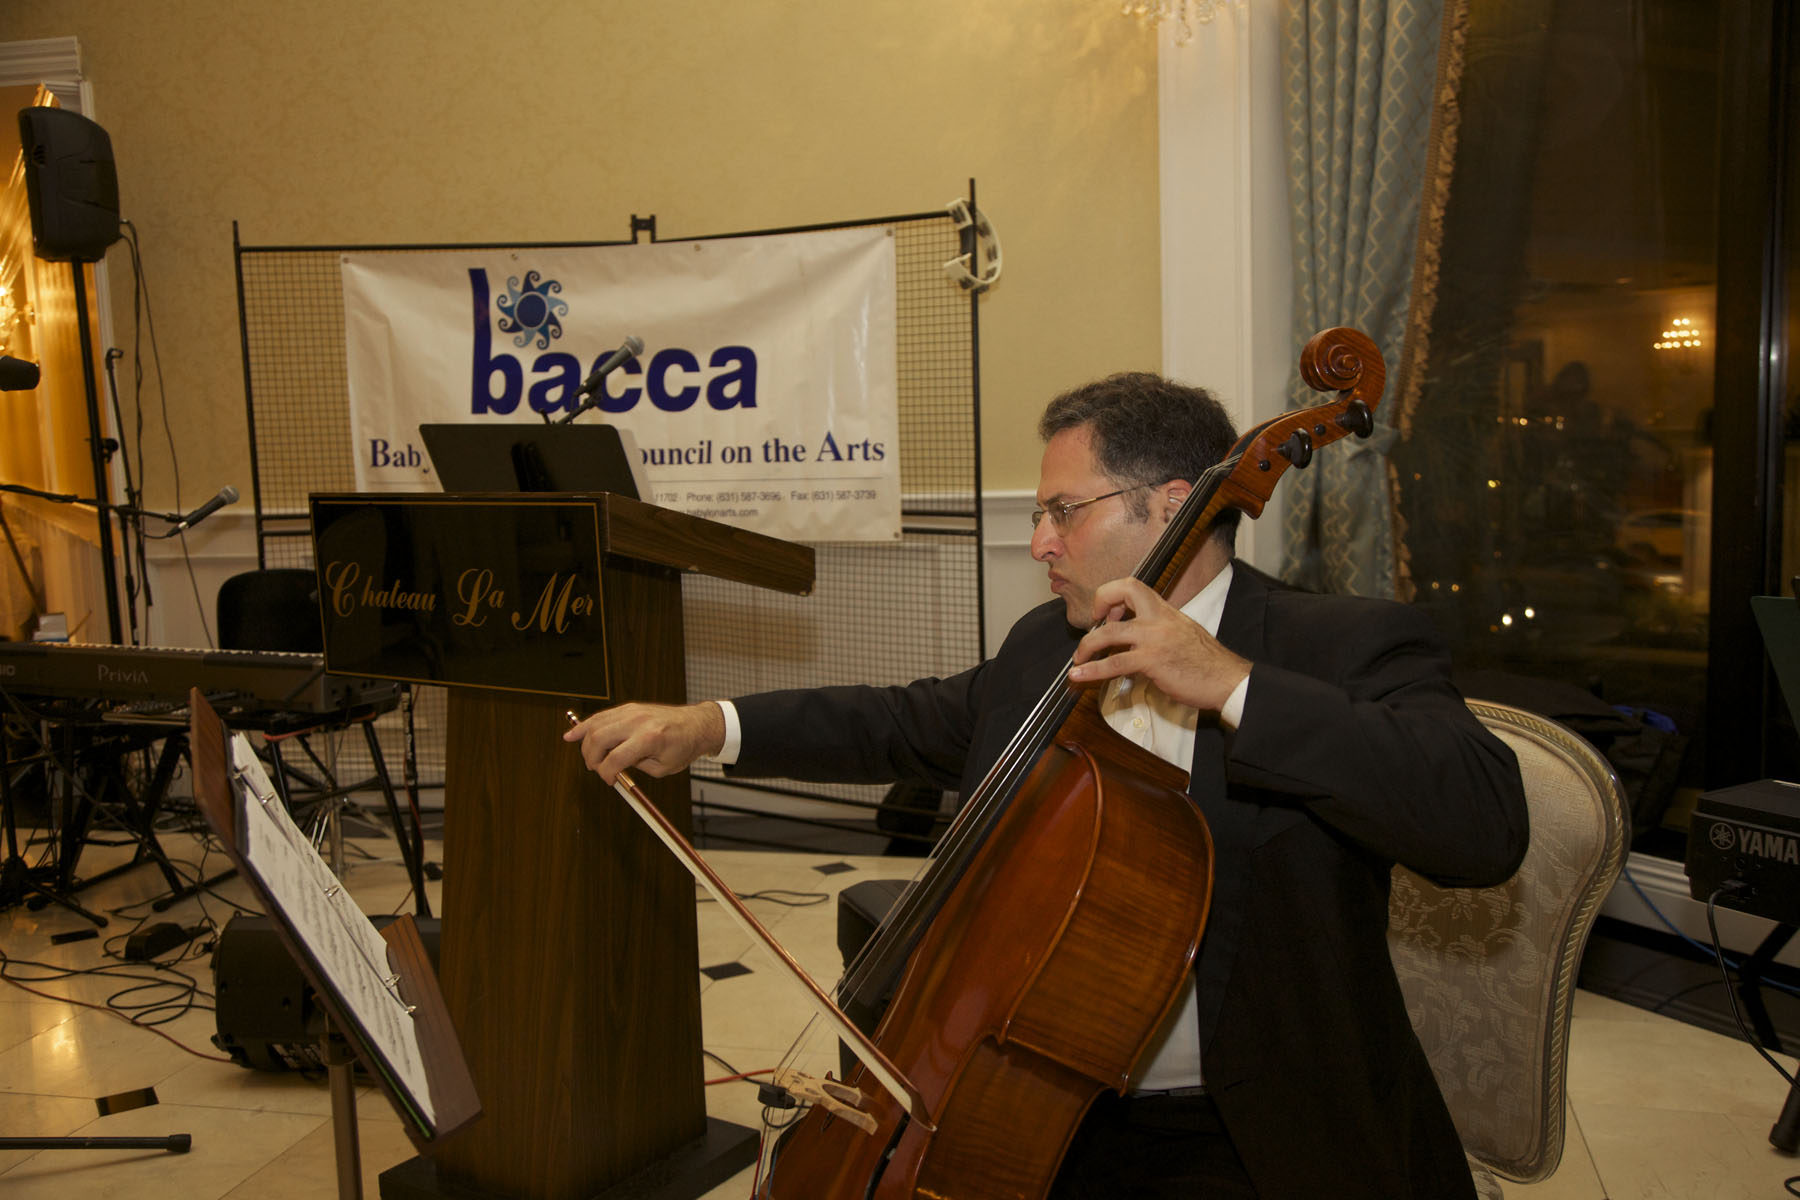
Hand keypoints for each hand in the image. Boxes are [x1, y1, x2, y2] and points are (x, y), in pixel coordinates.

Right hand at [562, 701, 724, 783]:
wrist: (696, 725)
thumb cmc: (682, 747)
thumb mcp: (662, 768)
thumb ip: (634, 768)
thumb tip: (611, 768)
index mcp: (649, 739)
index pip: (615, 759)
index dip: (606, 774)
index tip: (609, 780)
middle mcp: (638, 722)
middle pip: (599, 739)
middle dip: (591, 758)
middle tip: (596, 769)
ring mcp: (632, 711)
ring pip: (596, 725)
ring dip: (586, 744)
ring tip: (587, 758)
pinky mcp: (629, 708)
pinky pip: (601, 716)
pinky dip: (585, 725)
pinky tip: (572, 734)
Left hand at [1066, 577, 1249, 712]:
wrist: (1229, 680)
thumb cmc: (1209, 663)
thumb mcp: (1183, 635)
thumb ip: (1159, 633)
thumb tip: (1135, 642)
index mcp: (1167, 611)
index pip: (1134, 586)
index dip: (1113, 594)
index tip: (1106, 613)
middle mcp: (1160, 618)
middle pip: (1124, 591)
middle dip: (1099, 603)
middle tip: (1091, 626)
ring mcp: (1155, 638)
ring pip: (1109, 632)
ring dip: (1087, 645)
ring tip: (1078, 658)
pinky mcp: (1152, 661)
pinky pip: (1115, 663)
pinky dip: (1093, 670)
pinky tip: (1080, 676)